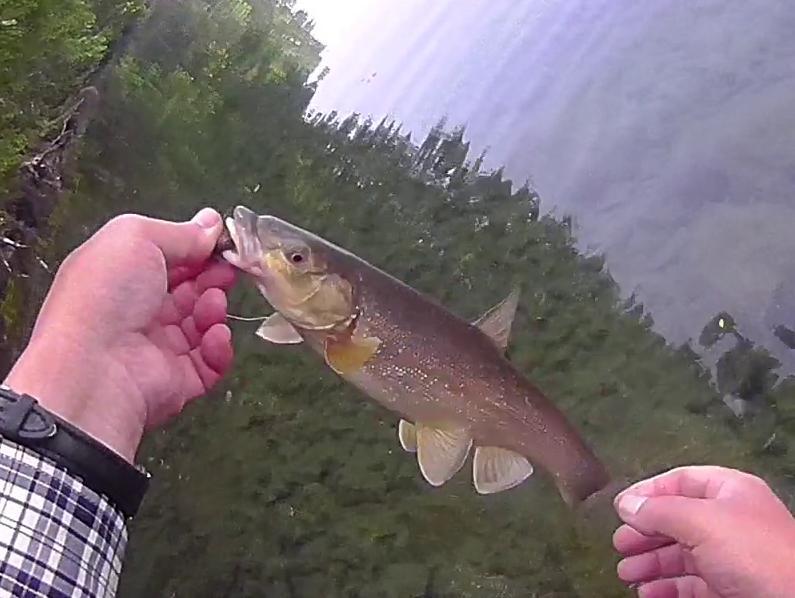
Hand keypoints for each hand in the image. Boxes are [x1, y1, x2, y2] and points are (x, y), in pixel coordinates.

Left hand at [4, 208, 235, 461]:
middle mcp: (138, 311)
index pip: (168, 258)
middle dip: (213, 276)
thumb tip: (213, 223)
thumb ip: (180, 231)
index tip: (224, 242)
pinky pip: (211, 361)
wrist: (95, 370)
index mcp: (121, 275)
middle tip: (229, 269)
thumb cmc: (107, 296)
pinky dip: (219, 347)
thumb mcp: (137, 238)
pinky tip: (215, 335)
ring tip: (212, 303)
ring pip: (203, 322)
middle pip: (190, 289)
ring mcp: (159, 348)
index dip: (198, 248)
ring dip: (214, 308)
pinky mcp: (180, 380)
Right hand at [613, 465, 794, 597]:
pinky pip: (689, 584)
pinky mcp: (729, 588)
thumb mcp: (701, 521)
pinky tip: (649, 592)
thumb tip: (627, 504)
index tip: (621, 507)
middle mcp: (730, 521)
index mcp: (730, 492)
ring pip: (680, 555)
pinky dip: (666, 587)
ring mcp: (730, 557)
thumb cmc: (758, 556)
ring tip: (627, 573)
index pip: (680, 481)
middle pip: (676, 520)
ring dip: (650, 563)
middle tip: (620, 544)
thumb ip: (659, 510)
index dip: (648, 492)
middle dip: (645, 533)